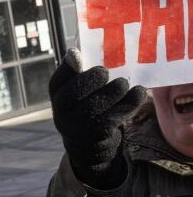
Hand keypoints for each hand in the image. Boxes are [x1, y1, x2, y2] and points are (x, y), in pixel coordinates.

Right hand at [50, 48, 147, 188]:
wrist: (88, 144)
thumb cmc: (86, 106)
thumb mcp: (78, 92)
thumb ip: (79, 74)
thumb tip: (75, 52)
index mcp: (57, 98)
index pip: (57, 81)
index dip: (67, 67)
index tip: (78, 55)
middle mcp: (62, 114)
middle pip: (73, 93)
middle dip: (91, 79)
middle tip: (105, 72)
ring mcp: (79, 126)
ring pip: (95, 106)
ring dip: (114, 90)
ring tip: (123, 84)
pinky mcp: (97, 135)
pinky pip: (115, 117)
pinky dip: (130, 102)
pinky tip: (138, 92)